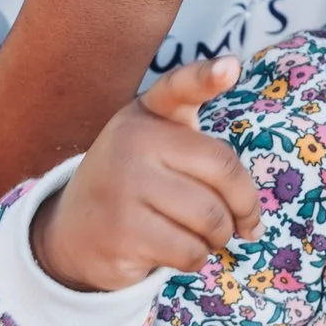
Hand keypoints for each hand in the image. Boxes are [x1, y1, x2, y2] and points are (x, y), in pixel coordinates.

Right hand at [33, 55, 260, 292]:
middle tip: (241, 223)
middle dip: (244, 207)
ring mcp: (125, 185)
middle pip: (224, 171)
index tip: (230, 67)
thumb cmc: (137, 187)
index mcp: (148, 114)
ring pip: (211, 218)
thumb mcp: (157, 152)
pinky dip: (195, 258)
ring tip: (201, 236)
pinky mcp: (122, 230)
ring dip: (218, 237)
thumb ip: (206, 163)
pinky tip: (175, 250)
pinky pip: (190, 250)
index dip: (206, 77)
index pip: (179, 88)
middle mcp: (134, 141)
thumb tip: (253, 221)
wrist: (72, 229)